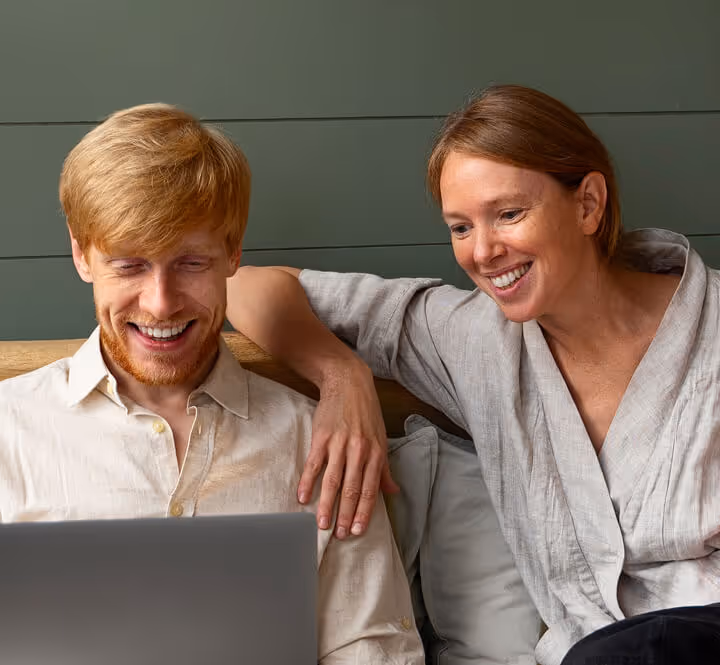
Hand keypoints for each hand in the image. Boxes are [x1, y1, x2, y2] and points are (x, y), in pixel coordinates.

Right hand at [297, 361, 398, 537]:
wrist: (348, 383)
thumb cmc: (366, 412)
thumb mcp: (381, 438)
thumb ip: (384, 468)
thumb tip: (393, 491)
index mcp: (375, 453)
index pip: (370, 490)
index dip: (363, 512)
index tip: (357, 531)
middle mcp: (359, 450)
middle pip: (351, 489)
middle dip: (345, 515)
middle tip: (339, 535)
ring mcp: (339, 444)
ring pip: (332, 481)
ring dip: (326, 505)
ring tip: (321, 524)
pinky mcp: (321, 437)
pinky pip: (314, 464)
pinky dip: (307, 482)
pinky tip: (302, 497)